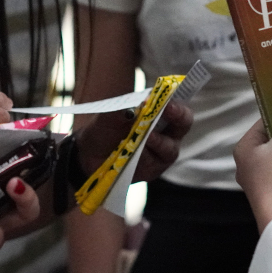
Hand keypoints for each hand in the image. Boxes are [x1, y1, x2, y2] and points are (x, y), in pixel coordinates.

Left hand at [75, 100, 195, 181]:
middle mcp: (166, 133)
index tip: (170, 102)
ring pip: (169, 147)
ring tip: (145, 137)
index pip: (178, 106)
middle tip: (168, 110)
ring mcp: (161, 153)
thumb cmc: (104, 129)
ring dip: (157, 141)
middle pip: (183, 125)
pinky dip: (144, 157)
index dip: (179, 104)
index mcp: (159, 114)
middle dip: (178, 117)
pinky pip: (154, 163)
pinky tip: (132, 153)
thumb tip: (144, 102)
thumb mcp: (110, 115)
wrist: (87, 153)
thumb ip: (126, 107)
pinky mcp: (153, 170)